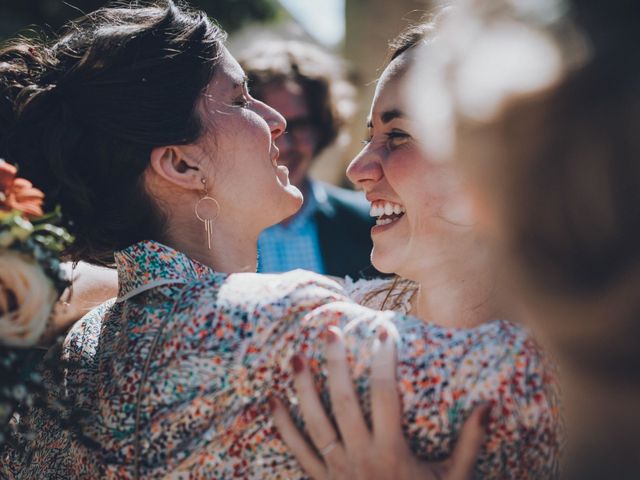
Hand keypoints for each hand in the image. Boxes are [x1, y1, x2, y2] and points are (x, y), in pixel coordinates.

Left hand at [271, 326, 489, 479]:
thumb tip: (488, 406)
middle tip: (330, 332)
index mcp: (392, 453)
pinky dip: (283, 426)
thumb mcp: (454, 479)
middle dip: (336, 365)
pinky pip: (297, 451)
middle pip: (344, 402)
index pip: (387, 396)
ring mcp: (336, 470)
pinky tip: (273, 400)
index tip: (383, 333)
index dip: (384, 362)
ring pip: (314, 423)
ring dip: (303, 389)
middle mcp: (361, 457)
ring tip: (296, 358)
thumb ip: (469, 443)